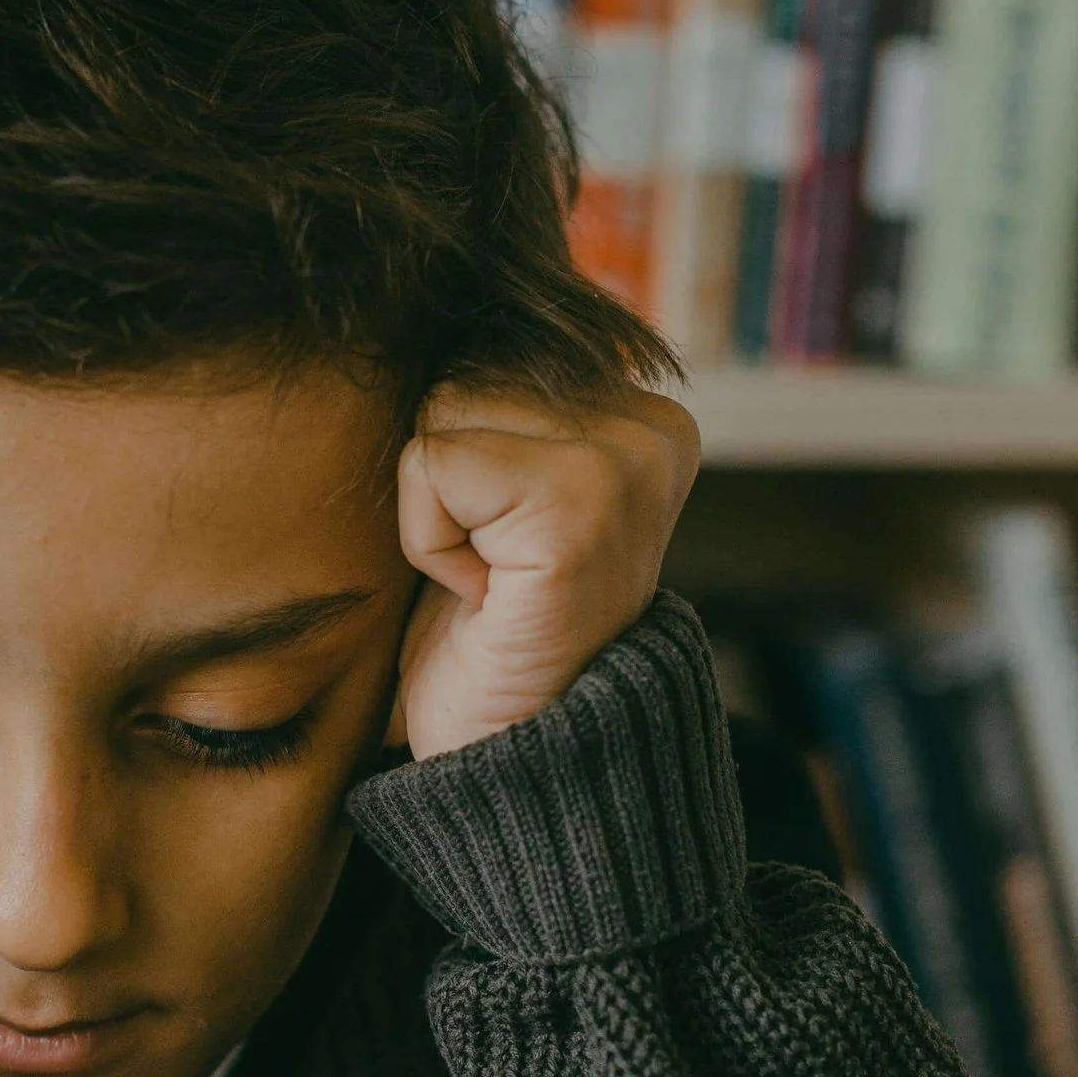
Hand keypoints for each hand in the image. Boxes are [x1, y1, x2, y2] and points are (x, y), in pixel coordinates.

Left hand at [393, 385, 699, 764]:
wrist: (516, 760)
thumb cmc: (487, 633)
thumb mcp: (498, 496)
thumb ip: (494, 407)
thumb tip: (426, 315)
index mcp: (643, 414)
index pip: (485, 352)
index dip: (460, 458)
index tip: (509, 544)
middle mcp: (651, 426)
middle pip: (461, 372)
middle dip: (445, 478)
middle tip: (495, 568)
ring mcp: (625, 461)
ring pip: (441, 409)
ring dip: (435, 511)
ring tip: (490, 579)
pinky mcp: (580, 501)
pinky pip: (430, 463)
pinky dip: (426, 539)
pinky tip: (483, 594)